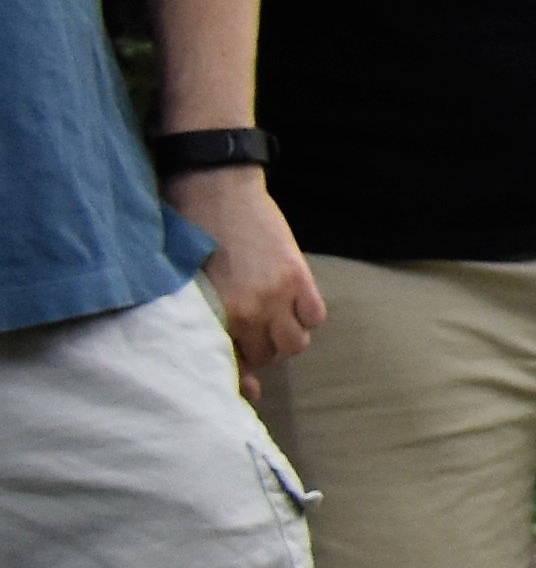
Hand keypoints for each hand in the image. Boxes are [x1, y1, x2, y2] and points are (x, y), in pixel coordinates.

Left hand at [172, 172, 321, 374]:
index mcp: (217, 315)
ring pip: (295, 343)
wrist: (214, 190)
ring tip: (273, 325)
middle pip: (267, 355)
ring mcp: (279, 294)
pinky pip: (315, 316)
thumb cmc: (189, 234)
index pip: (234, 361)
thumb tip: (221, 349)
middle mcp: (251, 311)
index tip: (242, 377)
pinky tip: (292, 306)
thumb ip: (205, 319)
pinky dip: (306, 317)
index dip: (238, 372)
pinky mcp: (299, 275)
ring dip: (285, 338)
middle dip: (260, 351)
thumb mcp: (188, 284)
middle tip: (251, 339)